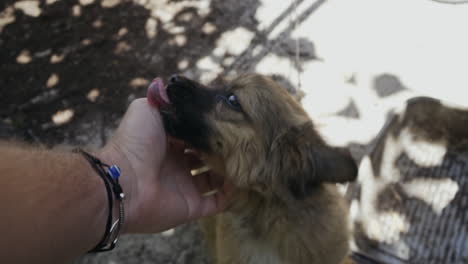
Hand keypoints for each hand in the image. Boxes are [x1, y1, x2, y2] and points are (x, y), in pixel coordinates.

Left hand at [99, 98, 230, 232]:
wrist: (125, 182)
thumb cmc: (135, 142)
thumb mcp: (146, 109)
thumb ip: (162, 99)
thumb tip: (170, 85)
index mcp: (167, 142)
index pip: (193, 134)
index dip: (209, 127)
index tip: (228, 118)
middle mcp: (177, 164)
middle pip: (206, 156)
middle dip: (222, 148)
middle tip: (242, 138)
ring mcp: (185, 186)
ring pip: (214, 178)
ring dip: (229, 169)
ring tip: (246, 156)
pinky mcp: (192, 206)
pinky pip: (217, 201)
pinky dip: (231, 192)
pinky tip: (243, 177)